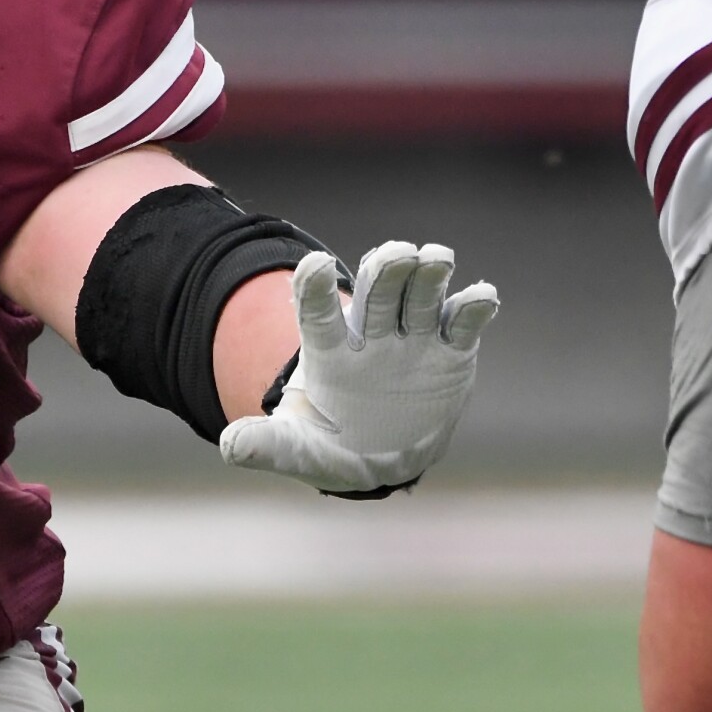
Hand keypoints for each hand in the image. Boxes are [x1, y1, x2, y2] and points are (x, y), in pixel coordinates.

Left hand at [218, 242, 495, 493]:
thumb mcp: (296, 450)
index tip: (315, 264)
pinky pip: (461, 325)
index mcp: (328, 351)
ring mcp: (411, 340)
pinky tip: (482, 297)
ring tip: (435, 257)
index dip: (315, 288)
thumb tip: (229, 447)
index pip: (316, 312)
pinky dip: (472, 308)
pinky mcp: (449, 354)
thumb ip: (266, 445)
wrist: (378, 456)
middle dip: (386, 270)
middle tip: (396, 255)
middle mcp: (370, 336)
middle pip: (376, 292)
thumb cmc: (329, 446)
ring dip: (427, 275)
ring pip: (419, 297)